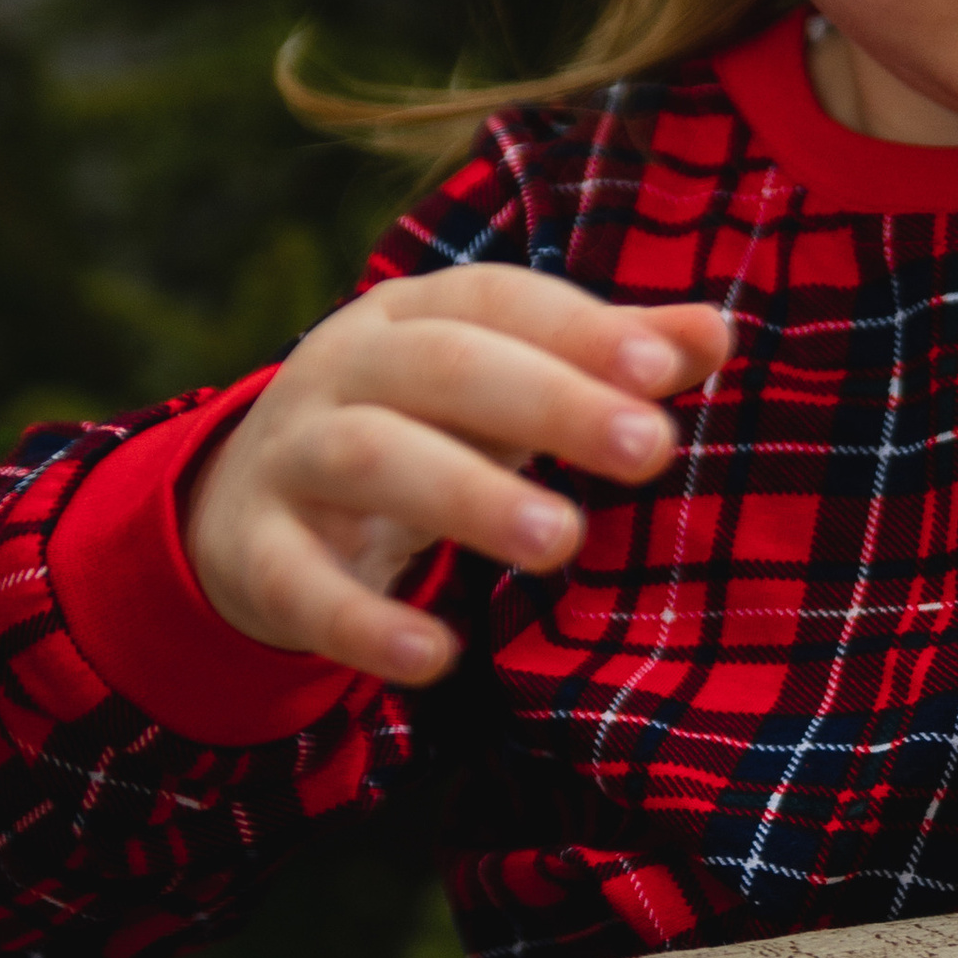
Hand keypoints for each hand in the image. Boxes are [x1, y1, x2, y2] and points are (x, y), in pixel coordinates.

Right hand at [185, 266, 731, 685]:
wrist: (243, 504)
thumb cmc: (416, 426)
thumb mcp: (500, 383)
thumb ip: (605, 358)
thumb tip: (714, 332)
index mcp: (412, 314)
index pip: (498, 300)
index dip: (579, 329)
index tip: (665, 369)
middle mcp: (342, 368)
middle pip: (441, 366)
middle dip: (549, 401)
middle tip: (651, 448)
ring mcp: (289, 457)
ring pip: (369, 457)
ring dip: (468, 496)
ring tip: (561, 541)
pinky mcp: (253, 552)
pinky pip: (300, 584)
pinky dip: (363, 621)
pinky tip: (437, 657)